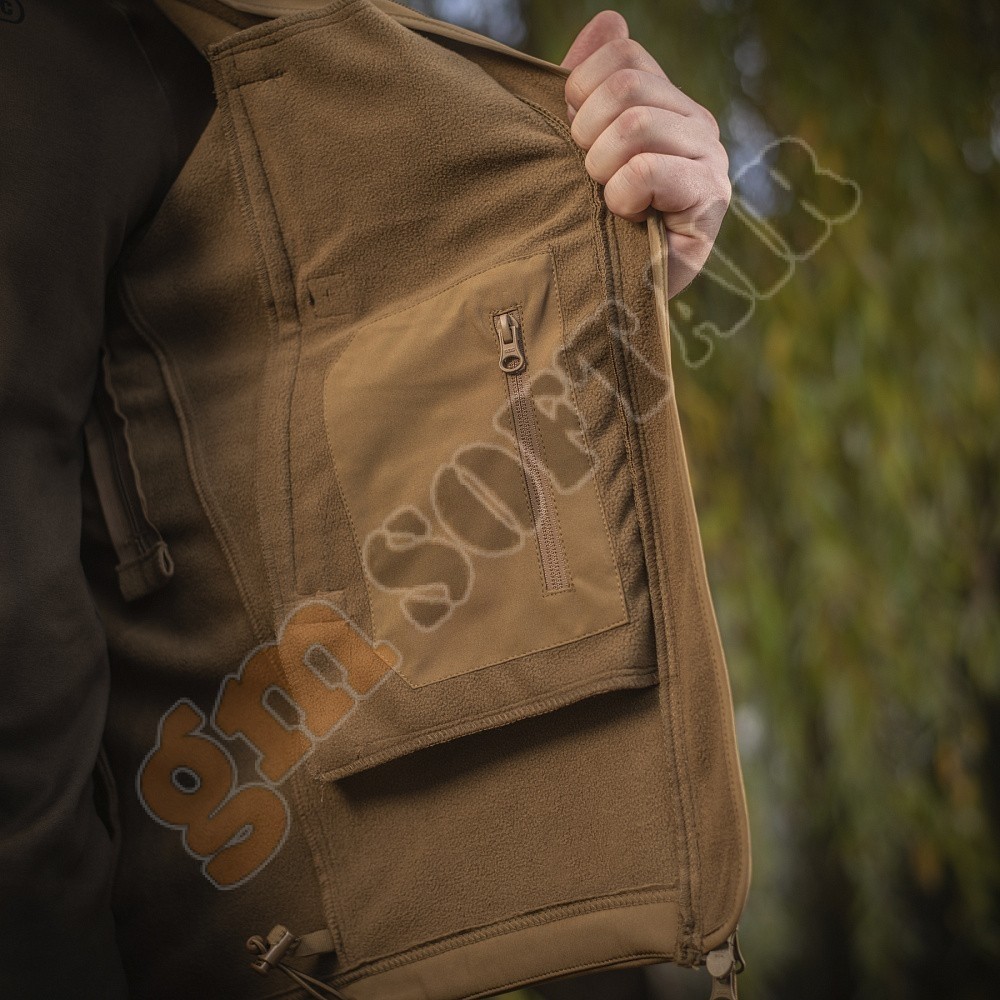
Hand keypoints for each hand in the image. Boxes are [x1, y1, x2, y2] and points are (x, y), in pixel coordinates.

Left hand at [561, 11, 730, 297]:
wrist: (612, 294)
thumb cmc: (594, 222)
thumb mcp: (582, 148)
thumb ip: (590, 86)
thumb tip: (605, 21)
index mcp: (667, 102)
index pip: (621, 52)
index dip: (580, 91)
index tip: (573, 137)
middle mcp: (696, 123)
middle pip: (626, 85)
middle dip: (585, 132)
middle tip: (586, 176)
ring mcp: (710, 160)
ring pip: (633, 124)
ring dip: (600, 168)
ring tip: (605, 199)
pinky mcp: (710, 201)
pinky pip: (646, 170)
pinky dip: (620, 195)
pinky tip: (623, 216)